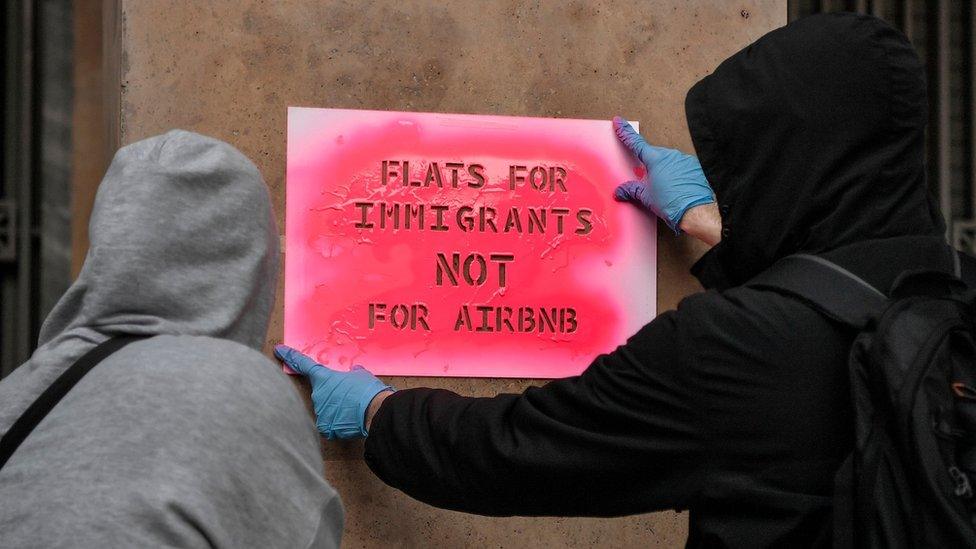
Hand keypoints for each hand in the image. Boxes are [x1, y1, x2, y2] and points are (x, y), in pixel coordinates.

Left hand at [274, 345, 393, 439]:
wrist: (375, 412)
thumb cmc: (368, 391)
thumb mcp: (362, 374)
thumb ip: (353, 372)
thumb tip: (354, 371)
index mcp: (324, 378)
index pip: (303, 364)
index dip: (290, 356)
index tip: (279, 350)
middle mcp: (318, 395)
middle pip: (320, 393)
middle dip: (332, 395)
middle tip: (349, 398)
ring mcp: (320, 412)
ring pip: (325, 409)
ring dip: (336, 409)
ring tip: (353, 410)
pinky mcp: (324, 427)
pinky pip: (329, 424)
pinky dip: (338, 423)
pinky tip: (350, 421)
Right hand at [612, 116, 715, 233]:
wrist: (696, 211)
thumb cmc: (672, 204)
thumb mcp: (646, 197)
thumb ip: (631, 190)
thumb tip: (620, 191)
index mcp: (655, 159)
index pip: (636, 143)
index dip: (625, 133)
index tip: (619, 122)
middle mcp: (671, 155)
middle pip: (654, 155)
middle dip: (648, 164)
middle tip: (646, 179)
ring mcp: (684, 160)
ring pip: (669, 161)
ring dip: (664, 171)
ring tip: (665, 189)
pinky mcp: (696, 167)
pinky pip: (682, 167)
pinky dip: (677, 174)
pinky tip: (677, 188)